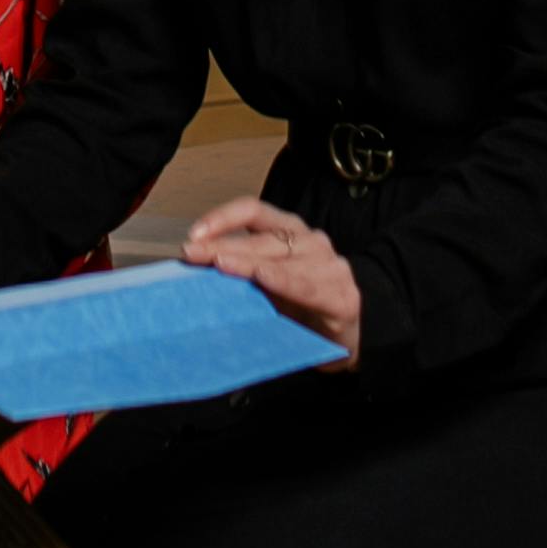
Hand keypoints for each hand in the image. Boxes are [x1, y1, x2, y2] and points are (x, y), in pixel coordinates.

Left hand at [181, 197, 361, 360]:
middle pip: (261, 239)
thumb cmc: (305, 308)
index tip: (194, 235)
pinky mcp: (341, 296)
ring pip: (281, 259)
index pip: (253, 211)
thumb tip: (196, 274)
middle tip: (191, 255)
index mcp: (291, 233)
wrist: (356, 335)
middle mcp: (311, 242)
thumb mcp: (271, 286)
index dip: (222, 218)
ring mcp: (329, 267)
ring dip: (247, 262)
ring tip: (220, 264)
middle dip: (221, 246)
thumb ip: (243, 276)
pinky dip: (283, 280)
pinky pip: (307, 286)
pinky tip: (264, 278)